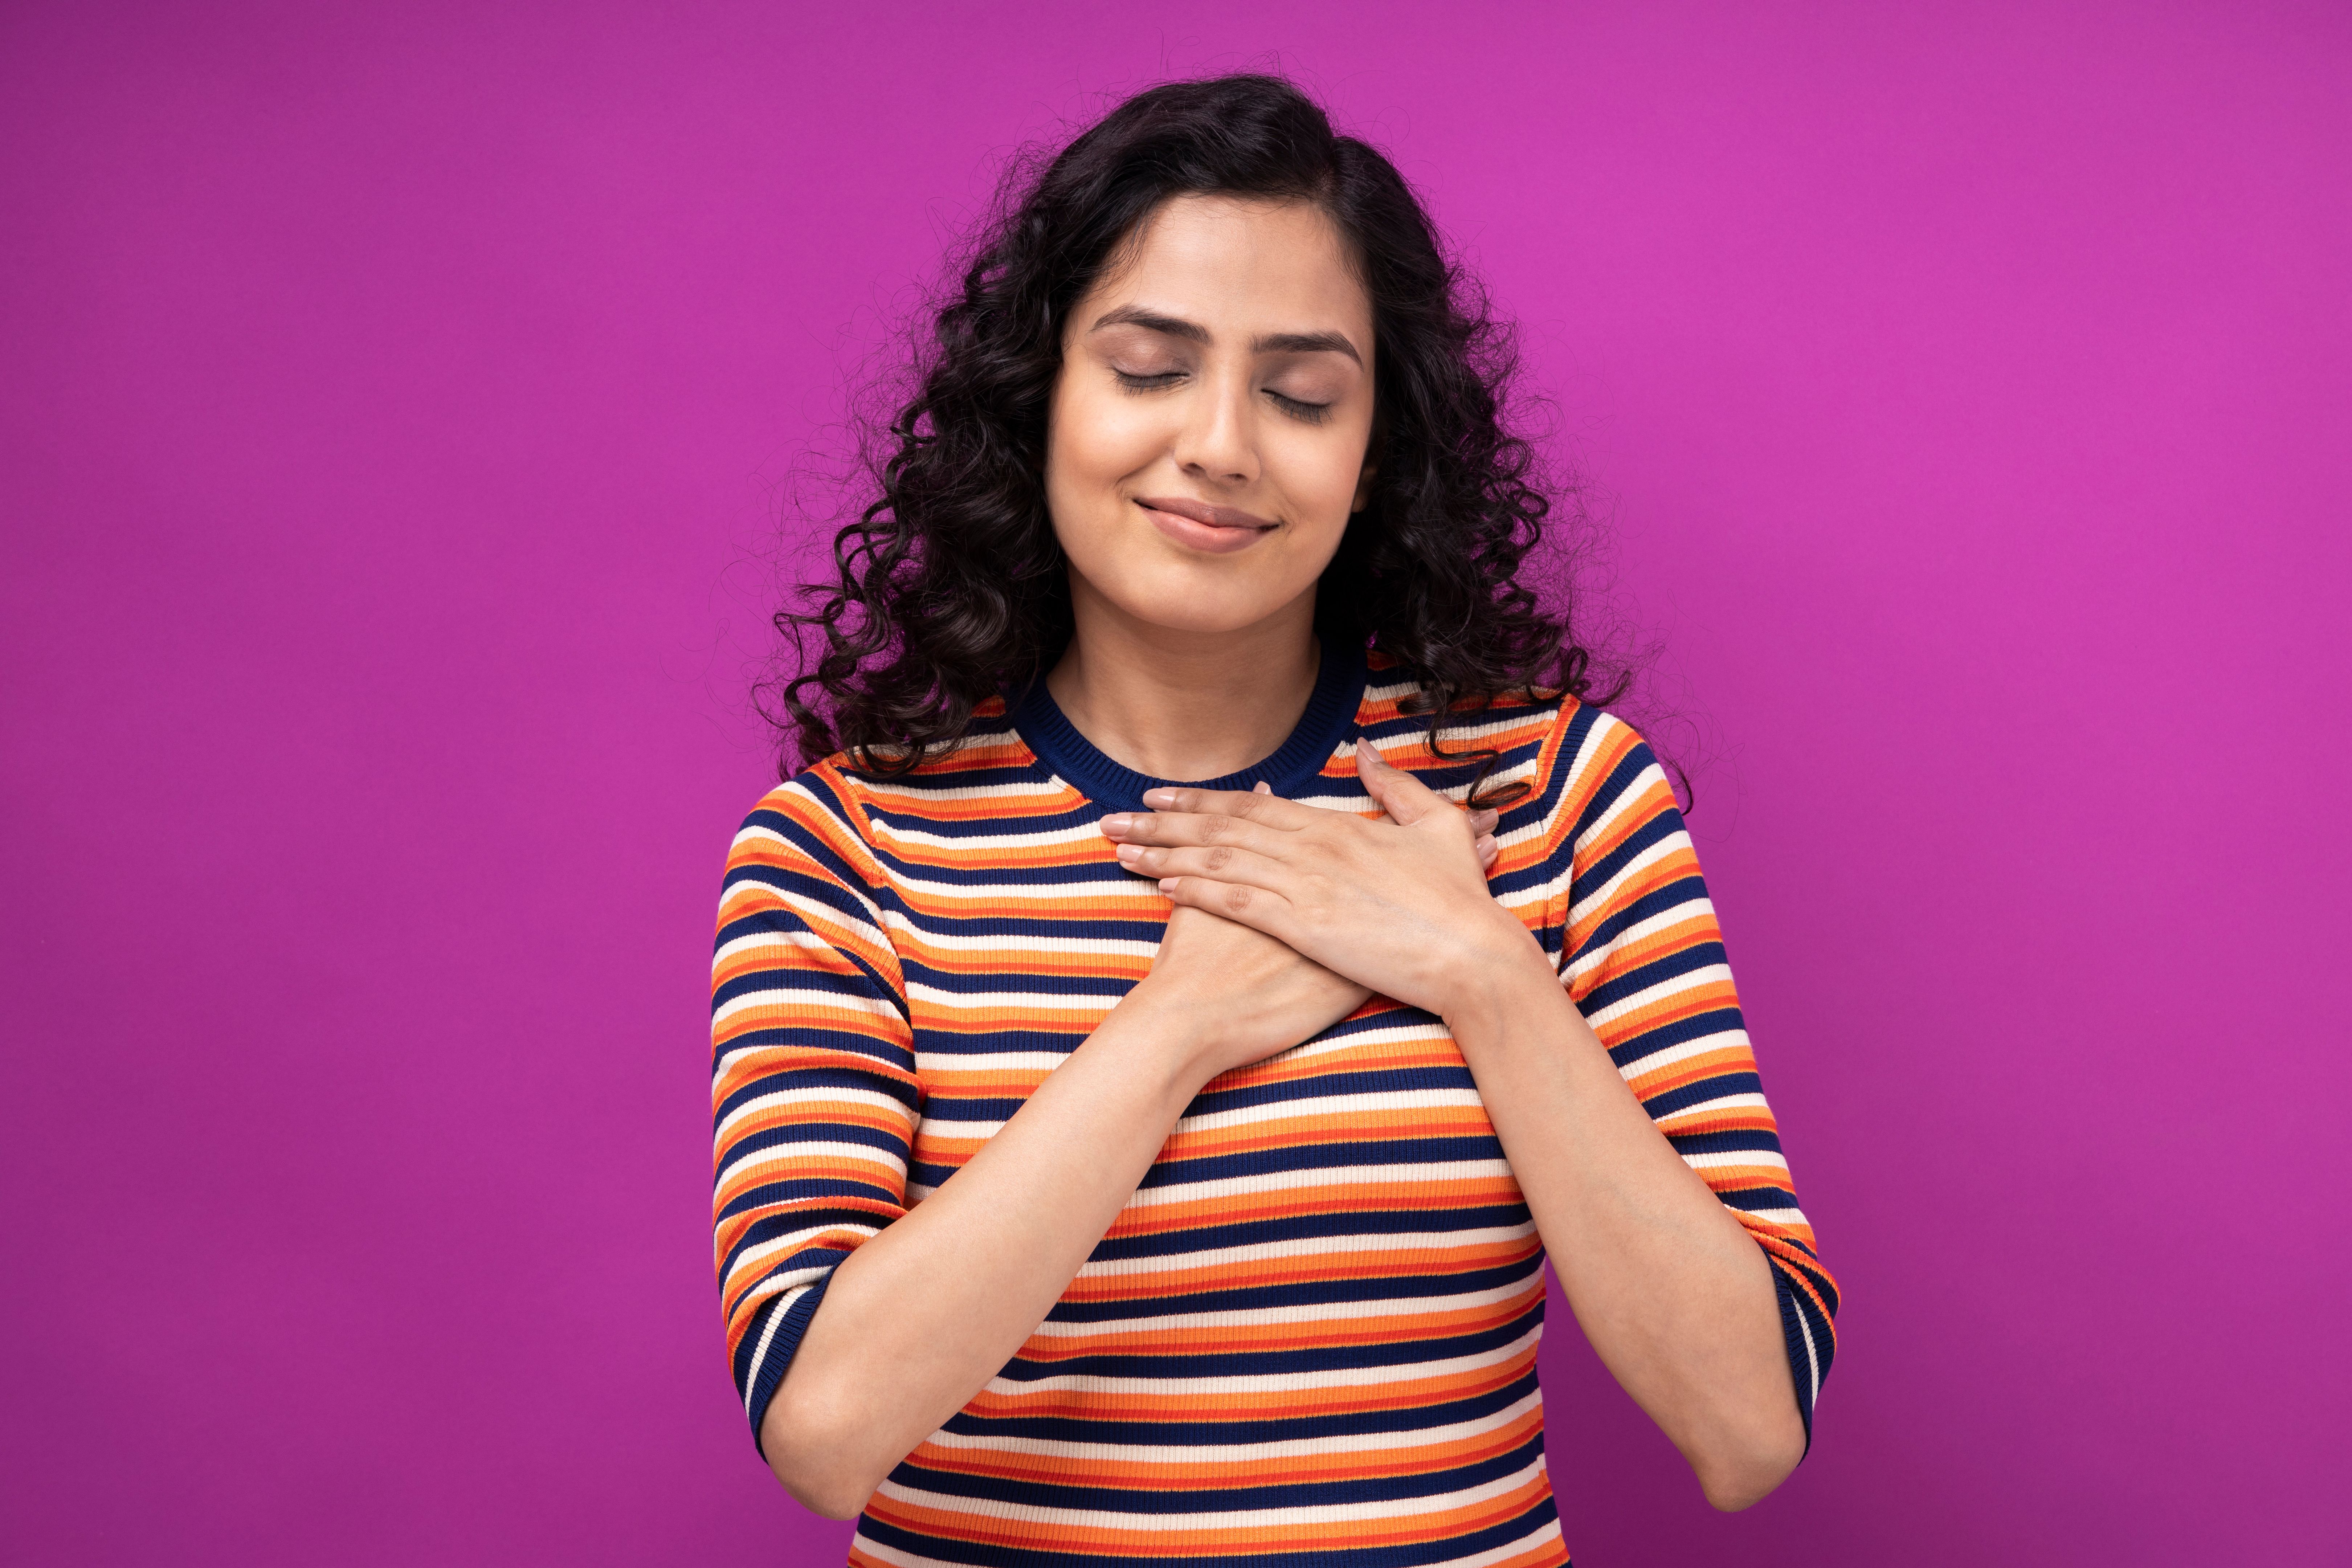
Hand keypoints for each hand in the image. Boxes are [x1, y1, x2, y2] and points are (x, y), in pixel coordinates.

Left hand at [1100, 751, 1547, 1022]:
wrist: (1474, 953)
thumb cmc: (1460, 898)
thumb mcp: (1436, 827)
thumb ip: (1396, 788)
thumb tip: (1367, 751)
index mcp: (1336, 826)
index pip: (1254, 806)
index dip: (1203, 800)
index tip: (1161, 796)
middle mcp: (1312, 848)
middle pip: (1222, 827)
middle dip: (1165, 821)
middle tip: (1117, 816)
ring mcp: (1305, 885)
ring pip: (1218, 860)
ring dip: (1165, 853)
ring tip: (1122, 849)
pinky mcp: (1304, 923)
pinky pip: (1236, 901)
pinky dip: (1196, 889)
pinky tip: (1163, 883)